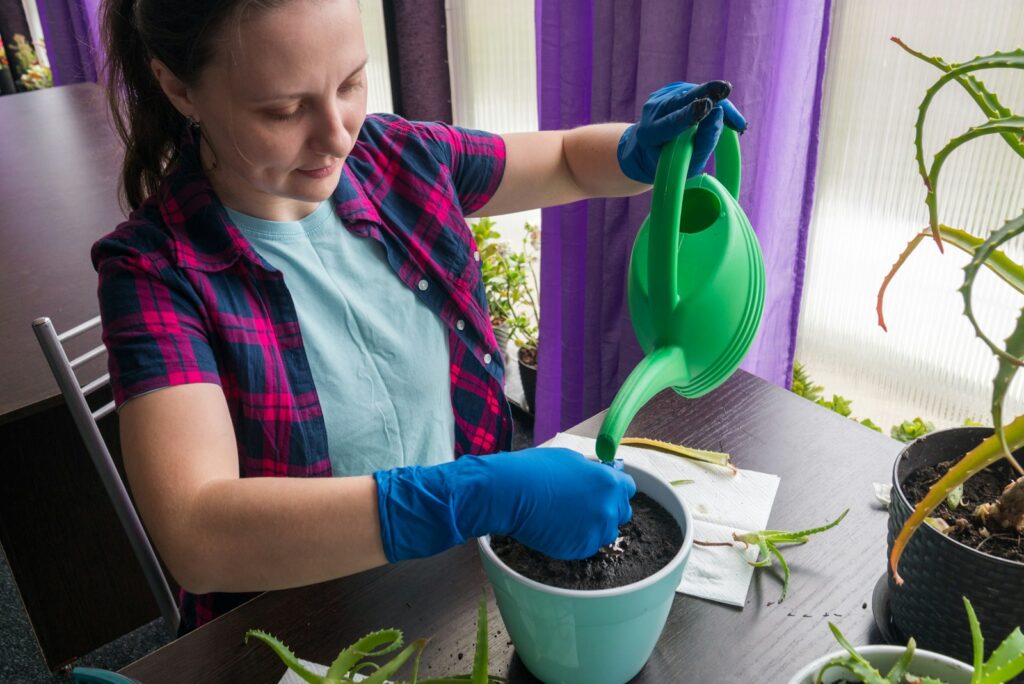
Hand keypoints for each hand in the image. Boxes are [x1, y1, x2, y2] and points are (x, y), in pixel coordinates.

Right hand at [375, 447, 635, 561]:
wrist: (508, 493)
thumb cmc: (535, 469)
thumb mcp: (570, 459)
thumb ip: (592, 471)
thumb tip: (599, 474)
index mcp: (609, 482)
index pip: (627, 488)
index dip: (614, 488)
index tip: (603, 490)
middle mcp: (608, 508)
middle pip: (621, 512)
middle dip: (607, 508)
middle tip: (584, 505)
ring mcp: (595, 531)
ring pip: (606, 533)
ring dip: (594, 527)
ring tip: (569, 518)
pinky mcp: (580, 549)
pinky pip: (587, 546)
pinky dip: (577, 539)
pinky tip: (559, 528)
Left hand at [617, 80, 746, 183]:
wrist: (650, 147)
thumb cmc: (672, 161)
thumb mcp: (689, 163)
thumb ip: (703, 142)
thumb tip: (719, 115)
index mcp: (650, 133)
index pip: (672, 122)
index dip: (689, 113)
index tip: (707, 105)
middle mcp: (653, 110)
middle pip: (682, 98)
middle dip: (706, 92)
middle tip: (725, 89)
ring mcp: (661, 96)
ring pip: (695, 92)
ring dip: (718, 101)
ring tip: (736, 122)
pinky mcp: (671, 88)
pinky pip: (698, 90)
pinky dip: (715, 100)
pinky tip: (724, 116)